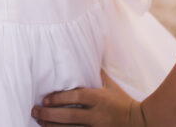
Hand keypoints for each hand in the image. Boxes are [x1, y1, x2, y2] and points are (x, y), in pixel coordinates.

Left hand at [31, 69, 146, 125]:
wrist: (140, 122)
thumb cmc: (122, 101)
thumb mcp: (110, 85)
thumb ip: (96, 73)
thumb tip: (86, 55)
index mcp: (99, 98)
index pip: (76, 97)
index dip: (59, 98)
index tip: (45, 98)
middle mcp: (96, 115)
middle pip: (69, 116)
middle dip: (49, 114)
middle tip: (35, 111)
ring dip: (52, 126)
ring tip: (39, 122)